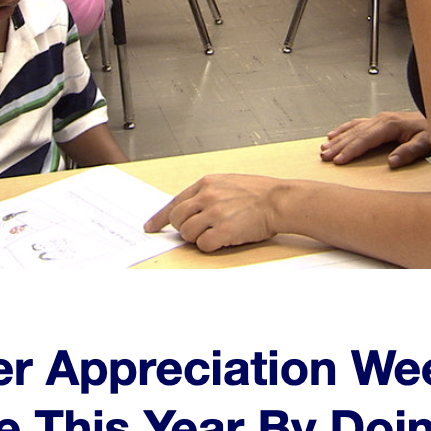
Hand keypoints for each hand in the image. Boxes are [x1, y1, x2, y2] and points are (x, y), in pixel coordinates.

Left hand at [144, 173, 283, 252]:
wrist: (279, 201)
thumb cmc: (258, 193)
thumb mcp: (227, 183)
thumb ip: (206, 194)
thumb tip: (188, 211)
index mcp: (206, 184)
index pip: (174, 202)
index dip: (160, 218)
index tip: (150, 227)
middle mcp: (207, 197)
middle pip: (177, 219)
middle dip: (183, 228)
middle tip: (198, 231)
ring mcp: (215, 213)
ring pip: (187, 233)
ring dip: (199, 238)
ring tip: (217, 232)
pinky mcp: (224, 231)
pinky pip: (203, 245)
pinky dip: (211, 246)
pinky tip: (223, 239)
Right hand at [320, 111, 430, 166]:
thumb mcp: (426, 144)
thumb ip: (409, 152)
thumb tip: (392, 161)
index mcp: (390, 125)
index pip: (365, 139)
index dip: (351, 150)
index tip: (339, 160)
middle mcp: (382, 119)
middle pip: (355, 133)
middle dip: (338, 146)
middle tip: (324, 156)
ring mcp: (380, 118)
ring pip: (353, 128)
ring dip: (337, 138)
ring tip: (324, 148)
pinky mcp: (380, 121)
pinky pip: (357, 124)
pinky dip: (343, 129)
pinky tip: (334, 134)